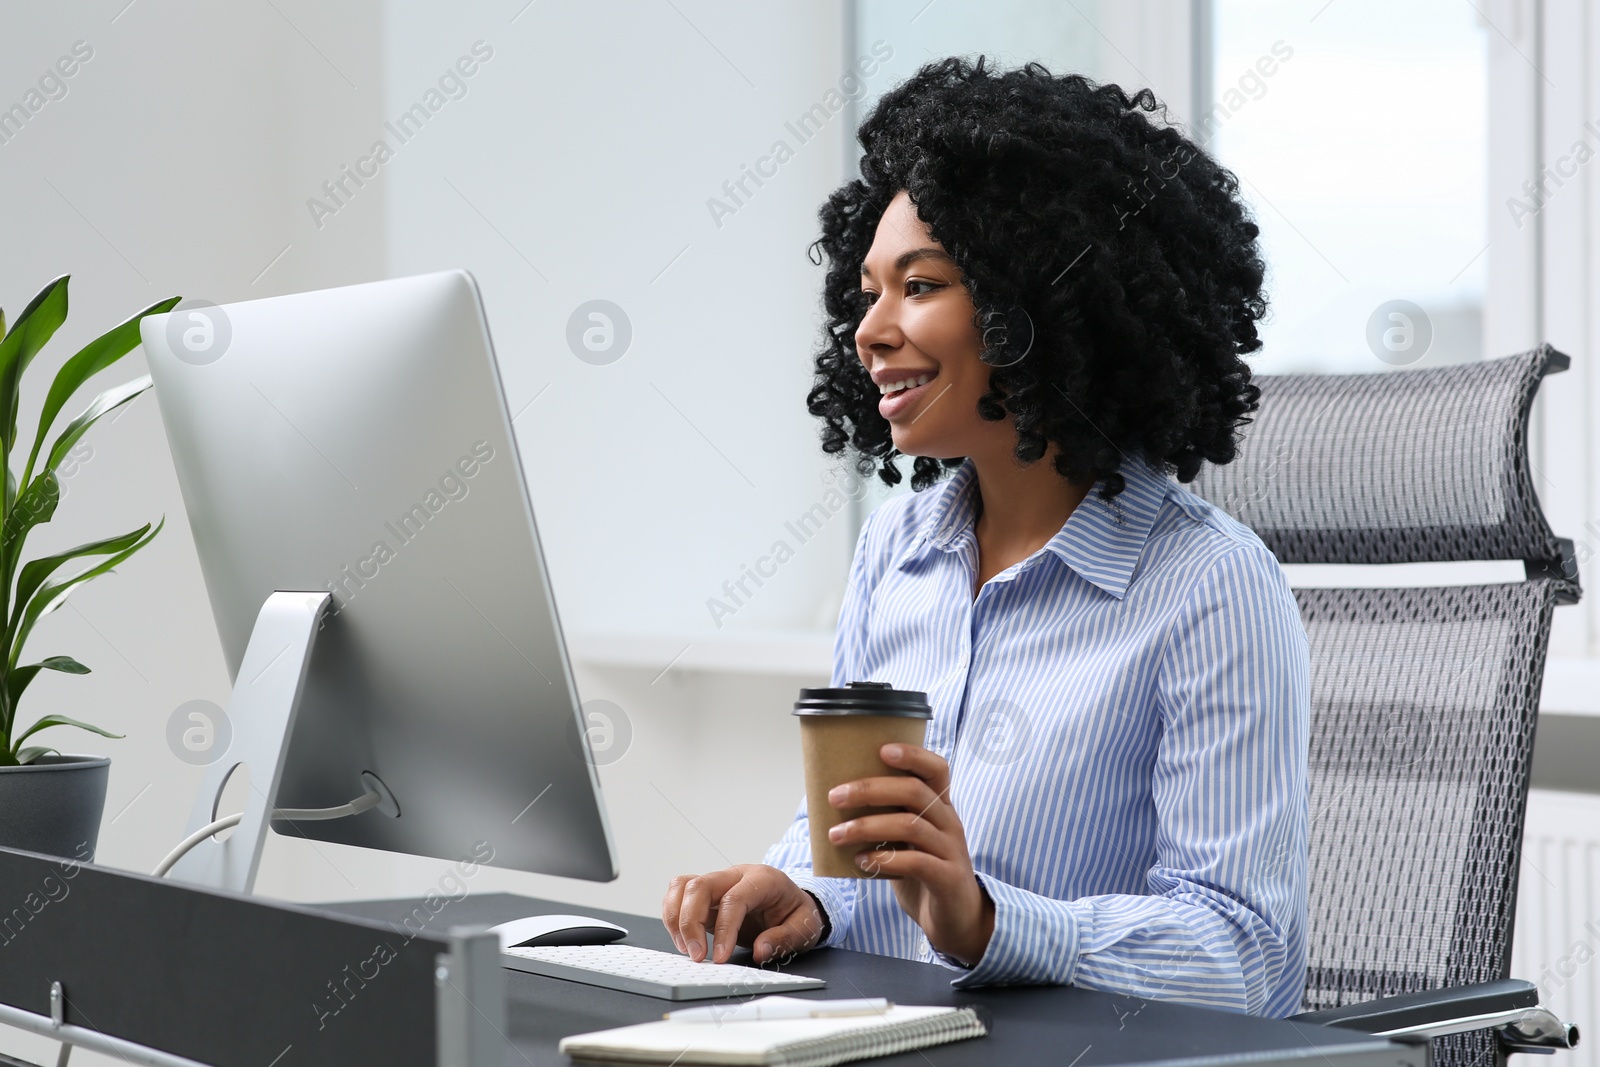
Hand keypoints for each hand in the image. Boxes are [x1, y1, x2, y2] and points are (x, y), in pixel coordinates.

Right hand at [661, 863, 825, 964]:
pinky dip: (673, 915)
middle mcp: (736, 875)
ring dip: (676, 918)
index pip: (734, 899)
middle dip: (690, 923)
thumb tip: (759, 951)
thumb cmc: (798, 913)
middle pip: (700, 886)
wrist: (794, 902)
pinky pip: (679, 894)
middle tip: (696, 956)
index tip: (719, 957)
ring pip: (683, 886)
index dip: (723, 929)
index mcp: (763, 879)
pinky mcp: (706, 895)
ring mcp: (719, 882)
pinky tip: (682, 940)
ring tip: (686, 949)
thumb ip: (783, 939)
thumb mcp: (804, 928)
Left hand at [827, 743, 993, 965]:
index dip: (912, 754)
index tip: (881, 750)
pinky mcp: (948, 878)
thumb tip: (837, 802)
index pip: (936, 769)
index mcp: (940, 807)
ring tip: (837, 834)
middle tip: (835, 797)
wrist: (957, 919)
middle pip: (914, 792)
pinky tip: (861, 862)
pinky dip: (884, 860)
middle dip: (870, 790)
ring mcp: (952, 850)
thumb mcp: (907, 841)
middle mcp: (949, 823)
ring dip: (868, 826)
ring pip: (911, 826)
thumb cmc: (924, 873)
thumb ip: (887, 819)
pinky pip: (917, 862)